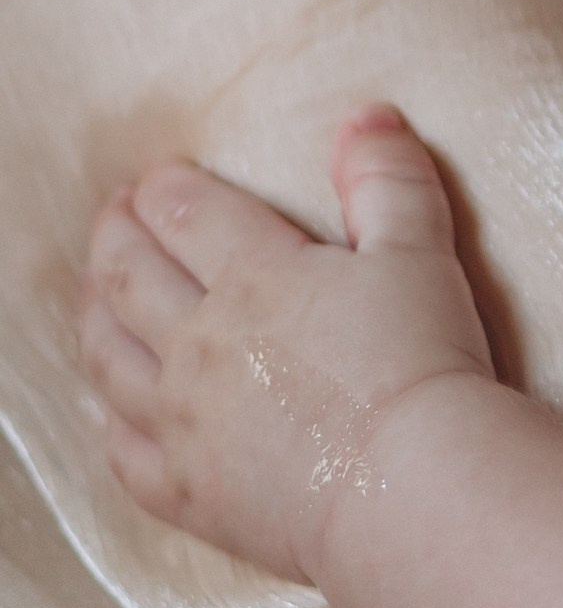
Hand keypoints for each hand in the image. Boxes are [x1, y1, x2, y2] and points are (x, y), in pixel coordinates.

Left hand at [80, 109, 495, 587]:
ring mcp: (185, 421)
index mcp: (255, 277)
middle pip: (130, 278)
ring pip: (110, 358)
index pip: (186, 215)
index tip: (156, 179)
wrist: (412, 488)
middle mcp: (201, 343)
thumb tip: (367, 116)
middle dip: (114, 238)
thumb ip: (389, 181)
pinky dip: (108, 423)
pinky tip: (106, 411)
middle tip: (111, 216)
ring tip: (93, 295)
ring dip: (94, 317)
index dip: (166, 190)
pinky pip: (124, 453)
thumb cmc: (423, 365)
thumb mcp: (420, 253)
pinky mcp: (190, 492)